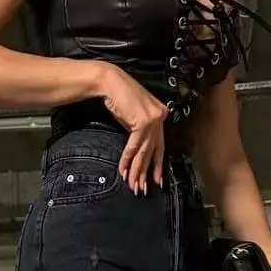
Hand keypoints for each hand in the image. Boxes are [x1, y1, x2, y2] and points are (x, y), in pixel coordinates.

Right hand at [94, 63, 167, 193]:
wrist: (110, 82)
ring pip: (144, 152)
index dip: (157, 164)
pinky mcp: (142, 123)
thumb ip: (140, 128)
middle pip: (153, 151)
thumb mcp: (134, 114)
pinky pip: (134, 147)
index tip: (157, 178)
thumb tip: (139, 146)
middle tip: (144, 188)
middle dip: (147, 172)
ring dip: (137, 170)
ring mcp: (153, 120)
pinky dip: (127, 160)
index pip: (160, 144)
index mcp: (160, 114)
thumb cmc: (119, 95)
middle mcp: (160, 117)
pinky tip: (123, 171)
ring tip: (133, 185)